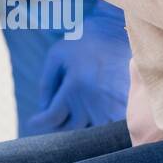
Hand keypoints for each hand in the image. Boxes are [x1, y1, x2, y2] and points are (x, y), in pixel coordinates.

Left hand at [25, 14, 131, 134]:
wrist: (119, 30)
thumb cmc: (83, 41)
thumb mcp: (57, 55)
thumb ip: (46, 82)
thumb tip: (42, 108)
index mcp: (74, 87)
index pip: (52, 117)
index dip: (40, 122)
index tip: (33, 122)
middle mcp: (93, 101)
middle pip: (72, 129)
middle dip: (60, 126)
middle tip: (56, 119)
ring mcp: (113, 106)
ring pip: (92, 132)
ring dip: (82, 130)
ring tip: (75, 119)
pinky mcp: (129, 106)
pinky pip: (112, 128)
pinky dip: (101, 129)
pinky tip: (94, 119)